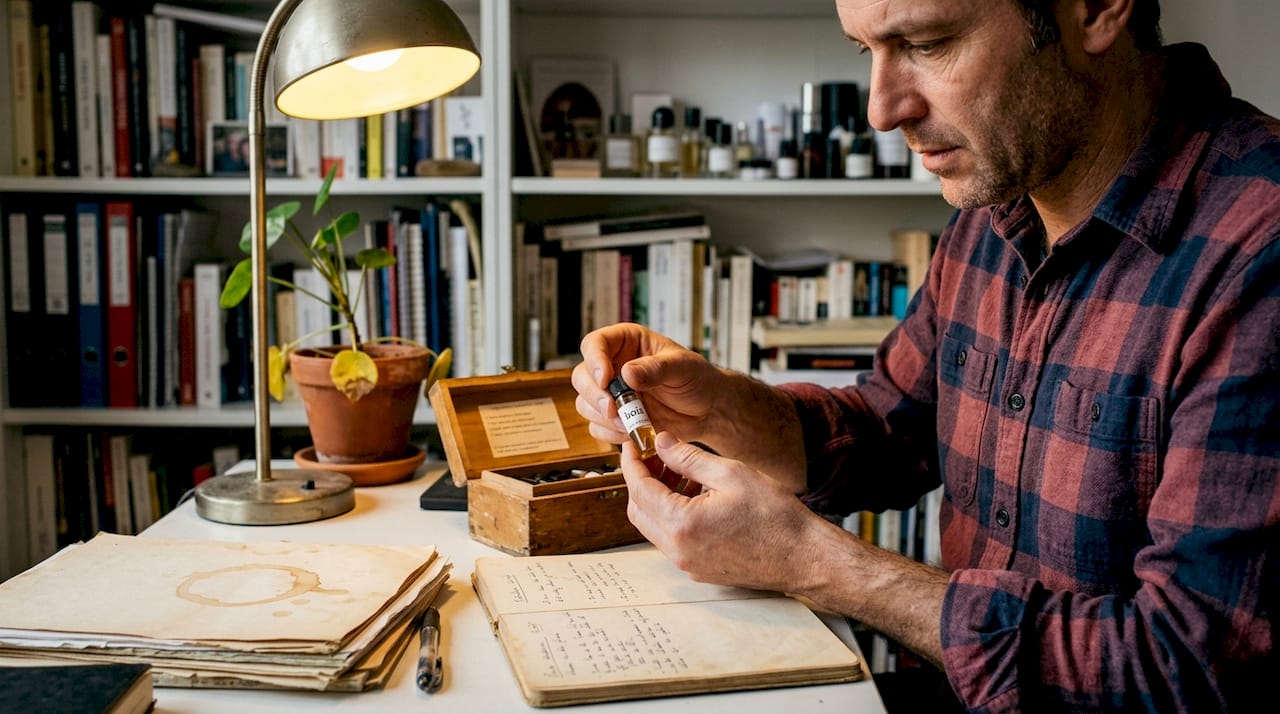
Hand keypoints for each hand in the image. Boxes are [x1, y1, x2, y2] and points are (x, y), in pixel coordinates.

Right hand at [572, 323, 724, 445]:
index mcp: (627, 342)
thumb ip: (656, 368)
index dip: (594, 360)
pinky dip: (610, 434)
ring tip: (630, 423)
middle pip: (582, 376)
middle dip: (595, 395)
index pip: (595, 343)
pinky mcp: (615, 418)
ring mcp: (612, 394)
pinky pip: (597, 427)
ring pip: (585, 404)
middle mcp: (613, 366)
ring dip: (603, 417)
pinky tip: (632, 433)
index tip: (606, 378)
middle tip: (613, 409)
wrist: (707, 410)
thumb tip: (627, 373)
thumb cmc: (697, 379)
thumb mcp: (682, 367)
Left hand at [621, 431, 821, 593]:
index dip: (632, 462)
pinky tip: (694, 494)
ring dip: (657, 497)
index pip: (639, 488)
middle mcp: (678, 550)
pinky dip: (672, 515)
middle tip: (655, 455)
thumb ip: (688, 457)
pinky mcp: (698, 569)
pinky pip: (671, 539)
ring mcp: (687, 564)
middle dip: (641, 480)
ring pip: (653, 525)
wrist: (803, 556)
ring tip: (680, 471)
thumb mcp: (730, 474)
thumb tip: (661, 443)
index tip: (632, 443)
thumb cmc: (775, 517)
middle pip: (638, 510)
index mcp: (682, 524)